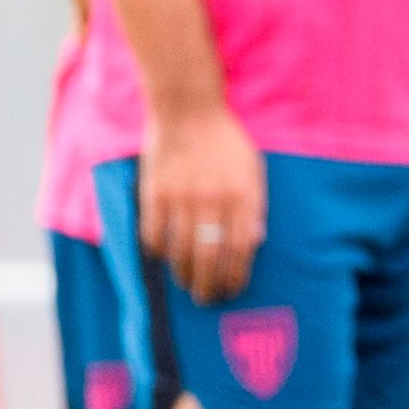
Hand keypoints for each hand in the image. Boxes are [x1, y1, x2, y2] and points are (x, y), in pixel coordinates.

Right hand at [140, 100, 264, 303]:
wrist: (188, 111)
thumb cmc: (226, 142)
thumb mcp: (253, 170)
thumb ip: (254, 206)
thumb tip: (254, 243)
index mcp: (243, 195)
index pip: (241, 250)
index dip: (236, 276)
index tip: (233, 289)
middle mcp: (213, 200)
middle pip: (210, 258)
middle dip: (209, 286)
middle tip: (207, 298)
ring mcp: (182, 197)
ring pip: (181, 252)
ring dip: (184, 275)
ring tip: (187, 284)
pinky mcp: (154, 194)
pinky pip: (154, 236)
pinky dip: (158, 253)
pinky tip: (163, 258)